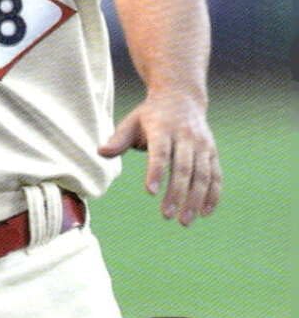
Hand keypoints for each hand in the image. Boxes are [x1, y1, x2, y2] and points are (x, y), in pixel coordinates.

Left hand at [98, 93, 221, 225]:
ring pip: (202, 175)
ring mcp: (202, 144)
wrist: (181, 96)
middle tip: (167, 216)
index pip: (160, 152)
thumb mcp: (132, 121)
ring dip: (195, 200)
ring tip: (184, 221)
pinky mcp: (212, 152)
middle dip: (176, 193)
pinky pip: (216, 175)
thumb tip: (101, 152)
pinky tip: (204, 213)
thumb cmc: (150, 115)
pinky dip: (213, 195)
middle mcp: (185, 136)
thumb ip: (119, 139)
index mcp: (163, 128)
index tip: (149, 192)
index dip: (156, 172)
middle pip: (183, 168)